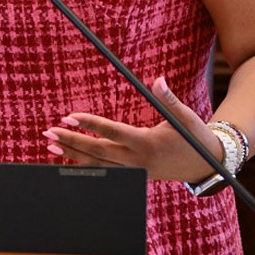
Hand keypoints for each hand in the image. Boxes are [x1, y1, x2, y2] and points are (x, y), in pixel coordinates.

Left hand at [41, 76, 223, 181]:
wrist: (206, 166)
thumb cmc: (194, 137)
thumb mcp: (184, 116)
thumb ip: (168, 98)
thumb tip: (158, 79)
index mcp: (147, 143)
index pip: (112, 132)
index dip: (90, 124)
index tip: (69, 116)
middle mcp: (137, 160)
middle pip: (97, 152)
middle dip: (71, 141)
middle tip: (48, 131)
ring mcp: (134, 171)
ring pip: (98, 164)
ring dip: (72, 155)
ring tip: (51, 144)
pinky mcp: (134, 175)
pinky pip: (105, 171)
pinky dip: (86, 164)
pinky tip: (70, 156)